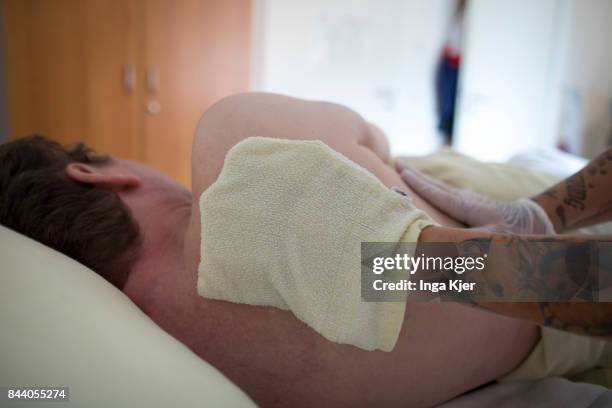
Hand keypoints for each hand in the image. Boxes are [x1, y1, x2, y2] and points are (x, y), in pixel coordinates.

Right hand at [396, 163, 555, 233]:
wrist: (540, 221)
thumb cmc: (518, 233)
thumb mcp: (496, 240)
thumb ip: (470, 245)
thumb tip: (449, 251)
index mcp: (467, 206)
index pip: (437, 193)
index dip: (418, 183)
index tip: (401, 172)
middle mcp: (467, 200)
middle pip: (436, 185)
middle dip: (417, 176)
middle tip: (398, 163)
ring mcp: (471, 201)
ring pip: (443, 189)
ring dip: (425, 182)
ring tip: (409, 173)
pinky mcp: (476, 206)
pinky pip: (449, 196)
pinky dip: (436, 191)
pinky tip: (434, 192)